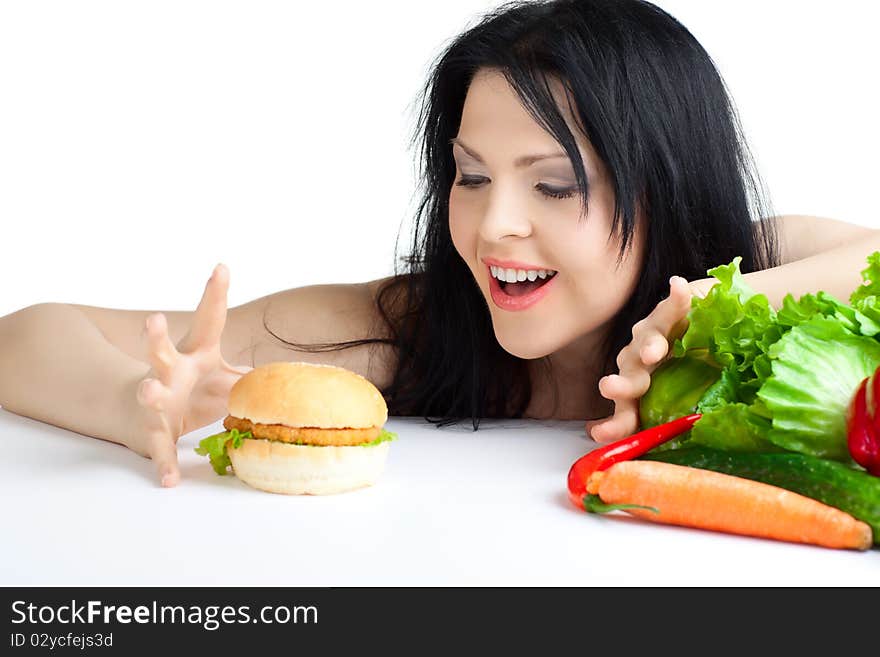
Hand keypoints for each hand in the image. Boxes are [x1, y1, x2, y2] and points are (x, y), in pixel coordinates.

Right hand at [127, 264, 251, 486]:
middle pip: (161, 349)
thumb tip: (303, 371)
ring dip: (150, 393)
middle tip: (153, 319)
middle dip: (154, 336)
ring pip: (149, 393)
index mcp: (195, 353)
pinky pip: (159, 450)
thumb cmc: (190, 387)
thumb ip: (255, 371)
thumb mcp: (223, 374)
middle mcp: (171, 371)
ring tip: (152, 391)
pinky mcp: (152, 432)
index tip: (222, 267)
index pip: (207, 319)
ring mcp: (156, 400)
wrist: (139, 414)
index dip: (214, 294)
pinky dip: (165, 464)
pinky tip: (170, 480)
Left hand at [585, 275, 706, 443]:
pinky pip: (675, 304)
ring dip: (650, 345)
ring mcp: (652, 335)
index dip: (613, 425)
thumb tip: (680, 469)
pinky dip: (678, 297)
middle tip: (611, 389)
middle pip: (629, 376)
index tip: (598, 434)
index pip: (625, 411)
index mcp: (641, 390)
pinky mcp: (671, 312)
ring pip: (646, 340)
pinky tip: (679, 287)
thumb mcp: (682, 407)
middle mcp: (639, 363)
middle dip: (622, 386)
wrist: (710, 335)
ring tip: (655, 351)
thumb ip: (674, 429)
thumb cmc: (694, 378)